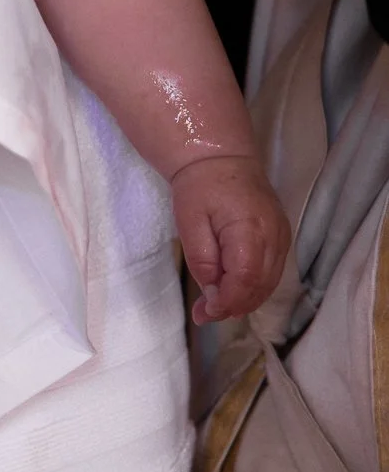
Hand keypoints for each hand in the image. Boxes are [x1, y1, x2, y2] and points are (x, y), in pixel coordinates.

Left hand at [171, 153, 289, 323]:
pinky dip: (254, 286)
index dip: (227, 302)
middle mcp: (274, 236)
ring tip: (215, 307)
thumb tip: (212, 295)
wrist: (220, 156)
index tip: (205, 313)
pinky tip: (232, 290)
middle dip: (233, 306)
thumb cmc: (199, 186)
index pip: (246, 279)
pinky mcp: (281, 237)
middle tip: (205, 314)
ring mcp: (282, 236)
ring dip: (244, 300)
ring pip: (269, 283)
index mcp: (250, 228)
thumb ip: (202, 260)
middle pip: (261, 286)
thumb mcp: (189, 221)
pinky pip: (272, 271)